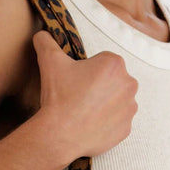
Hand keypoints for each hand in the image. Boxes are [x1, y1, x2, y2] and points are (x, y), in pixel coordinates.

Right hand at [32, 29, 137, 158]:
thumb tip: (41, 34)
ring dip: (105, 104)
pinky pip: (118, 122)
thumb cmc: (59, 97)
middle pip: (113, 81)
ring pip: (117, 101)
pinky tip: (91, 125)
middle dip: (100, 87)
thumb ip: (46, 42)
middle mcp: (129, 84)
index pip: (103, 62)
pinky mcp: (126, 129)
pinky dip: (107, 123)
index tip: (76, 82)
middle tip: (79, 97)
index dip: (87, 71)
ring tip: (84, 112)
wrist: (61, 134)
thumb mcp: (50, 62)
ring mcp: (129, 109)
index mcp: (114, 63)